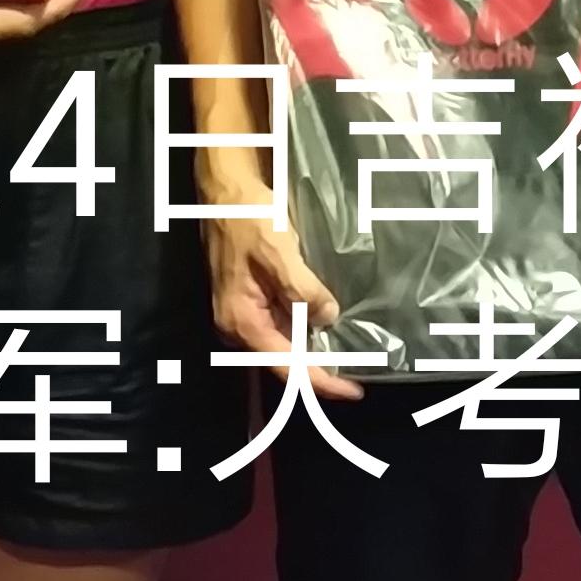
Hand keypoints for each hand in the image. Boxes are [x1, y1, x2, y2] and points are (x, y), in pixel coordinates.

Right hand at [207, 218, 357, 399]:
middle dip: (318, 369)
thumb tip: (326, 317)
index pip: (285, 365)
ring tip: (347, 357)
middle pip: (283, 360)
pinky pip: (280, 322)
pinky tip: (325, 325)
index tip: (351, 390)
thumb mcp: (279, 252)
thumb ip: (302, 289)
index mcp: (242, 320)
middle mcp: (238, 325)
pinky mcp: (250, 299)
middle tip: (356, 377)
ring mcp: (243, 313)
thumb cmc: (247, 218)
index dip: (319, 381)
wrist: (225, 190)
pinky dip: (303, 327)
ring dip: (312, 348)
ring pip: (283, 341)